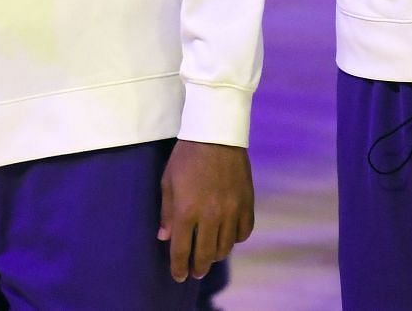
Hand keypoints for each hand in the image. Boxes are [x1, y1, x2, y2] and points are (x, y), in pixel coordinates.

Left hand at [159, 140, 254, 281]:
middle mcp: (211, 215)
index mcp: (187, 210)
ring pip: (226, 247)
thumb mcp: (168, 182)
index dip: (179, 266)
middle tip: (195, 271)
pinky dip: (235, 239)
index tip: (178, 276)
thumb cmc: (186, 157)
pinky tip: (228, 237)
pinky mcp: (246, 204)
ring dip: (216, 255)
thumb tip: (165, 237)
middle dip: (198, 267)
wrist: (215, 135)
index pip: (182, 249)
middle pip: (206, 254)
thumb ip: (167, 212)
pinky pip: (244, 232)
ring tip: (210, 255)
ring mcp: (231, 211)